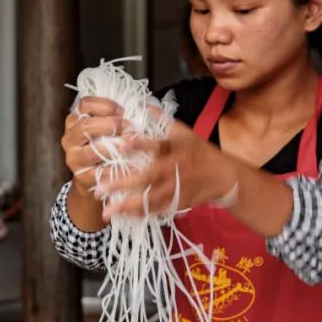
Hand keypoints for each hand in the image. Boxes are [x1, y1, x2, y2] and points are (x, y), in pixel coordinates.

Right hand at [61, 97, 127, 198]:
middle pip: (85, 126)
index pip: (84, 105)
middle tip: (129, 127)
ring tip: (131, 144)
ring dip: (114, 147)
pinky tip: (133, 165)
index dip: (105, 105)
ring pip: (91, 150)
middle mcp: (70, 138)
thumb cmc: (102, 146)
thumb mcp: (104, 127)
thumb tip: (139, 109)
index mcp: (74, 121)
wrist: (93, 177)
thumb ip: (113, 116)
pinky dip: (119, 168)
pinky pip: (101, 172)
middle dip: (111, 124)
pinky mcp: (82, 177)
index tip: (122, 111)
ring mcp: (74, 158)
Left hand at [99, 118, 235, 218]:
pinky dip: (141, 214)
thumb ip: (164, 121)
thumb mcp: (186, 133)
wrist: (222, 176)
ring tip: (106, 211)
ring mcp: (176, 189)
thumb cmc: (199, 151)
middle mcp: (175, 170)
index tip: (122, 142)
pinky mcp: (178, 203)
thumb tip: (146, 105)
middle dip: (122, 184)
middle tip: (99, 189)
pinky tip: (124, 216)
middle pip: (148, 178)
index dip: (142, 144)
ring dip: (127, 206)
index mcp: (177, 150)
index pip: (158, 145)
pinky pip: (157, 210)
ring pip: (150, 199)